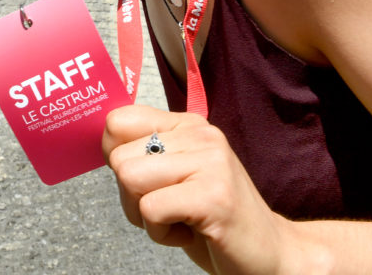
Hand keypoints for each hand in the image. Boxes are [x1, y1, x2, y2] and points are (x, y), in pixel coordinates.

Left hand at [102, 104, 300, 274]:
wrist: (271, 253)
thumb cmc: (211, 217)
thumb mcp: (175, 175)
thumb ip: (143, 154)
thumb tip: (100, 140)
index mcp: (188, 125)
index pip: (118, 119)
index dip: (114, 155)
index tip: (140, 180)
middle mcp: (201, 135)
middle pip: (119, 157)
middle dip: (131, 196)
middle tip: (168, 209)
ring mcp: (210, 163)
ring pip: (130, 179)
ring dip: (144, 214)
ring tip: (179, 218)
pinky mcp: (214, 196)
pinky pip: (150, 209)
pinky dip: (161, 233)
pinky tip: (190, 232)